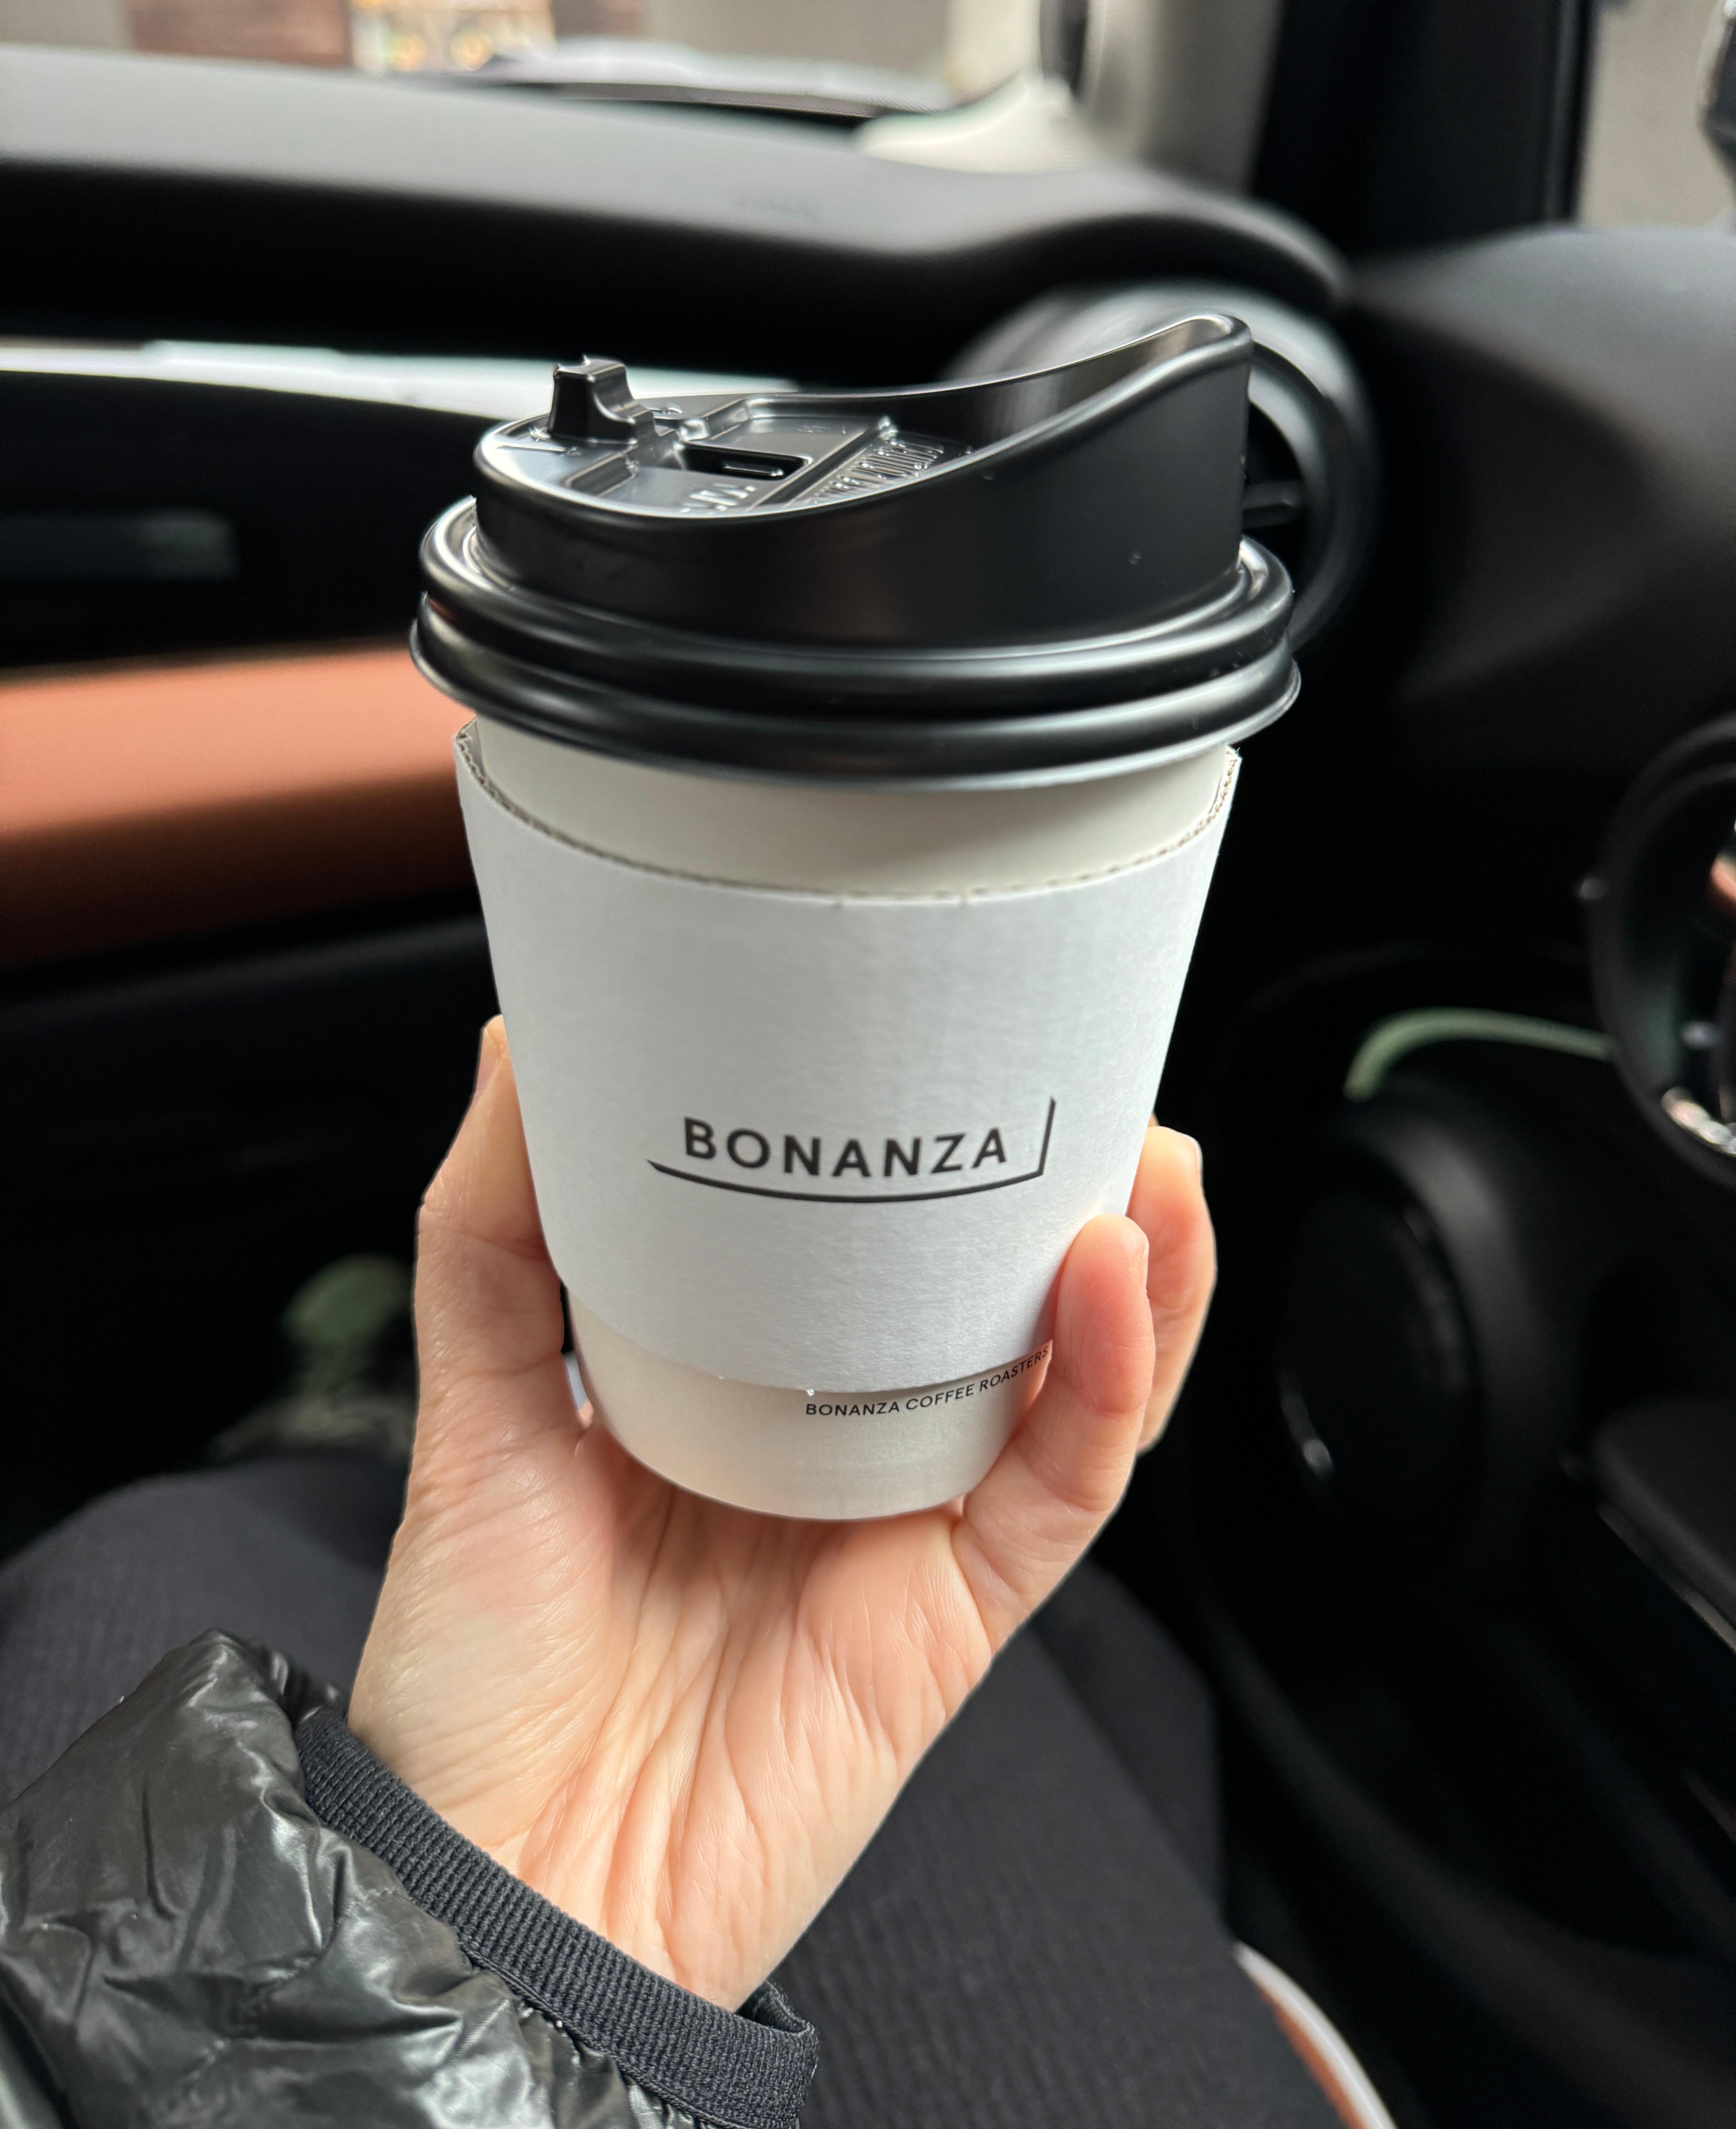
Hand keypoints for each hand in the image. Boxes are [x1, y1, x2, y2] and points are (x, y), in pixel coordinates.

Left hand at [350, 1021, 1214, 2009]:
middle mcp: (842, 1452)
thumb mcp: (470, 1417)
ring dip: (1139, 1269)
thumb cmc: (475, 1677)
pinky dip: (1106, 1384)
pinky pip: (1062, 1486)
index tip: (948, 1037)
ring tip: (1149, 1157)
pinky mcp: (954, 1614)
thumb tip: (517, 1051)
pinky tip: (1114, 1280)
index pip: (868, 1251)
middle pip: (997, 1303)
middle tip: (1088, 1065)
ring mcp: (910, 1530)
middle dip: (1069, 1188)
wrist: (499, 1881)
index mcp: (745, 1394)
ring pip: (1072, 1385)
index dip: (929, 1153)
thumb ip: (493, 1240)